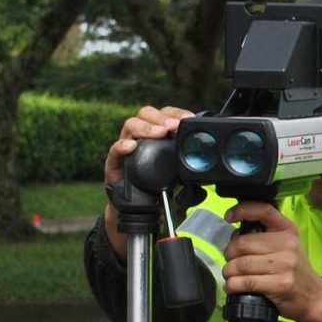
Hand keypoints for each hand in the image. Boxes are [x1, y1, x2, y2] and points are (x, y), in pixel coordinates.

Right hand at [103, 105, 192, 256]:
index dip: (176, 113)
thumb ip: (188, 169)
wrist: (140, 208)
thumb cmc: (157, 186)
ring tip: (158, 132)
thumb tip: (207, 175)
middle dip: (162, 118)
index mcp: (156, 134)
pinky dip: (121, 146)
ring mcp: (125, 146)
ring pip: (131, 125)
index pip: (165, 114)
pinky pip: (114, 150)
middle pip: (146, 114)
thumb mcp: (178, 176)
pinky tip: (130, 147)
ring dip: (146, 127)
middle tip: (173, 126)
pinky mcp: (114, 162)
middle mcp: (140, 136)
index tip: (189, 118)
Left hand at [222, 202, 321, 321]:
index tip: (229, 217)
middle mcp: (287, 244)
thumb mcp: (287, 246)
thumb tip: (235, 235)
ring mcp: (285, 264)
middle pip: (243, 243)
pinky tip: (232, 287)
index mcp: (288, 230)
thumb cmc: (294, 271)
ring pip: (241, 264)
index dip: (242, 210)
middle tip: (230, 262)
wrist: (313, 296)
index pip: (263, 211)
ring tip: (230, 276)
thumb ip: (266, 236)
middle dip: (229, 254)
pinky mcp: (280, 284)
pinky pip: (246, 282)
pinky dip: (233, 285)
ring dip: (229, 272)